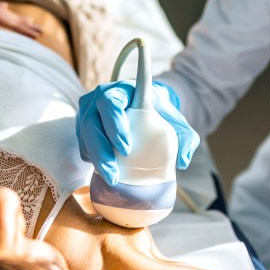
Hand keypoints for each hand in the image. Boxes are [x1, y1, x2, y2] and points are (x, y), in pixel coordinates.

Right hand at [76, 80, 199, 184]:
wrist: (147, 110)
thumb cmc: (161, 115)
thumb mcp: (178, 123)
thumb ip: (186, 138)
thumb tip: (183, 162)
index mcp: (123, 91)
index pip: (111, 103)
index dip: (115, 124)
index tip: (127, 148)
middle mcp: (100, 98)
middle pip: (91, 122)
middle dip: (102, 149)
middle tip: (115, 173)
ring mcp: (88, 112)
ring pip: (84, 135)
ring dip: (96, 158)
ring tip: (111, 178)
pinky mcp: (83, 128)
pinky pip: (82, 144)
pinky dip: (91, 158)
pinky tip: (103, 170)